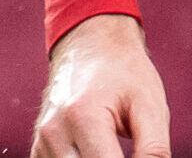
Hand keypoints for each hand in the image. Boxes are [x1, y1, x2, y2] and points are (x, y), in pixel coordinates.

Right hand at [32, 13, 169, 157]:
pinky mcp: (38, 148)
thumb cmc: (125, 73)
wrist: (91, 44)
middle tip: (127, 150)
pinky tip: (96, 152)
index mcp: (84, 117)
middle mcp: (54, 132)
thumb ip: (153, 149)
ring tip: (113, 148)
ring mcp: (42, 141)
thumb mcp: (151, 106)